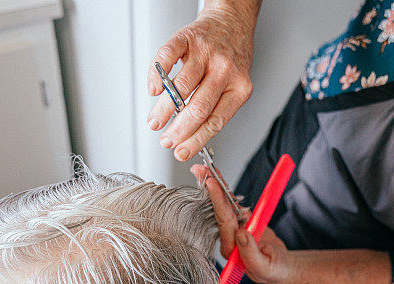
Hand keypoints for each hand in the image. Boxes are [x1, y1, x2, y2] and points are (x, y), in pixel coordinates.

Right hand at [147, 1, 259, 161]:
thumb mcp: (235, 85)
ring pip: (182, 86)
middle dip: (179, 129)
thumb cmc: (231, 58)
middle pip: (199, 107)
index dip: (196, 139)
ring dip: (165, 109)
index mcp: (240, 87)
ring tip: (155, 122)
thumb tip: (191, 136)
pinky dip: (158, 75)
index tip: (181, 151)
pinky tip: (154, 89)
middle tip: (166, 140)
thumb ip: (216, 108)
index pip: (216, 121)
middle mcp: (224, 70)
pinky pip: (168, 56)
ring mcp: (206, 53)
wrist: (231, 22)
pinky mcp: (188, 38)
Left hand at [191, 165, 294, 283]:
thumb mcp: (264, 267)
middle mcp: (228, 239)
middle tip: (201, 169)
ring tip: (207, 169)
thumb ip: (251, 253)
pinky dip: (227, 191)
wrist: (281, 268)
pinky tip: (218, 178)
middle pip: (219, 210)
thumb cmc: (273, 270)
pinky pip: (233, 205)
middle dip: (211, 189)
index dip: (218, 202)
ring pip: (224, 205)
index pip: (223, 223)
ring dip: (217, 187)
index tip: (212, 184)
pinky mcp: (241, 223)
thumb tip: (241, 234)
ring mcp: (234, 230)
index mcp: (231, 250)